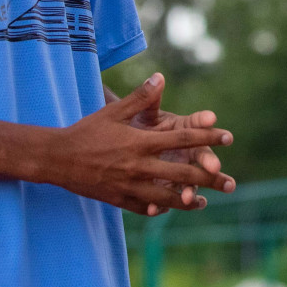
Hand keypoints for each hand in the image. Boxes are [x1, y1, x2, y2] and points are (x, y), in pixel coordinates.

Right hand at [46, 76, 233, 215]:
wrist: (57, 158)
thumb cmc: (86, 131)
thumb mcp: (113, 111)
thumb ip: (139, 97)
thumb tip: (160, 77)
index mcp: (141, 142)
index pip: (183, 139)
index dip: (208, 137)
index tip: (228, 137)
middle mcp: (139, 166)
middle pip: (182, 173)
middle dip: (208, 176)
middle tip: (230, 180)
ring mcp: (129, 186)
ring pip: (167, 197)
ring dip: (189, 201)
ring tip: (205, 201)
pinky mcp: (119, 200)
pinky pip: (144, 208)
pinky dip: (159, 209)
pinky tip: (170, 208)